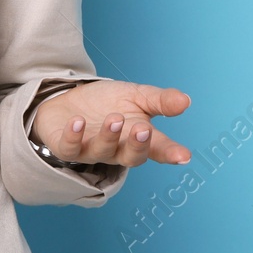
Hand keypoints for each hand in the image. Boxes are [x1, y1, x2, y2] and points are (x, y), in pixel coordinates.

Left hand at [29, 79, 190, 167]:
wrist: (70, 99)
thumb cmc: (107, 103)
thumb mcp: (136, 96)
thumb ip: (160, 101)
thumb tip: (186, 100)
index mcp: (137, 138)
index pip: (158, 149)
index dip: (171, 153)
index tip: (184, 156)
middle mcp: (117, 150)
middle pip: (131, 157)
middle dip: (137, 145)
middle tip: (143, 129)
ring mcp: (91, 150)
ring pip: (102, 151)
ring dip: (109, 136)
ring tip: (114, 118)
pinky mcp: (66, 147)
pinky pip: (69, 148)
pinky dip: (73, 136)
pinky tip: (77, 121)